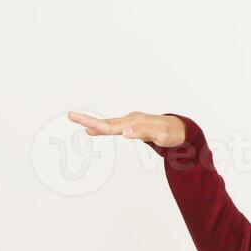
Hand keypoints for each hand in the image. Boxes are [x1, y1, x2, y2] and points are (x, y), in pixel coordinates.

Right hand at [68, 110, 184, 148]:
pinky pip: (113, 127)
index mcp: (134, 122)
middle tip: (70, 115)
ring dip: (92, 122)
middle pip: (106, 122)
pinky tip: (93, 130)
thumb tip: (124, 132)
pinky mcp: (131, 126)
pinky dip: (102, 128)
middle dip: (88, 120)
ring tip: (76, 119)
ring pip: (108, 124)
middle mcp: (130, 120)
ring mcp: (131, 122)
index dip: (95, 125)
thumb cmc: (172, 133)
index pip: (111, 126)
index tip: (83, 125)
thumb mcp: (161, 135)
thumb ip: (143, 132)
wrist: (180, 129)